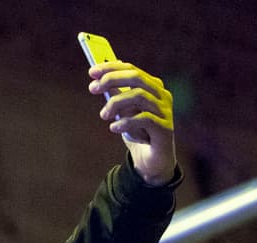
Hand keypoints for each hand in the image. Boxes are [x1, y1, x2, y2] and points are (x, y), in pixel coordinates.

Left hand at [89, 62, 175, 185]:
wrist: (151, 160)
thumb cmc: (136, 132)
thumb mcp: (122, 112)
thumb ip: (115, 95)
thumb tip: (101, 78)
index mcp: (152, 87)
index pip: (132, 70)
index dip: (111, 68)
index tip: (91, 71)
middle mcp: (161, 95)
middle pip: (137, 78)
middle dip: (112, 80)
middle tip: (93, 88)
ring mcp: (165, 111)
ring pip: (140, 96)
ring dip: (116, 103)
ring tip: (103, 115)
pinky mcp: (165, 128)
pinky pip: (145, 119)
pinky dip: (126, 122)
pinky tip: (113, 127)